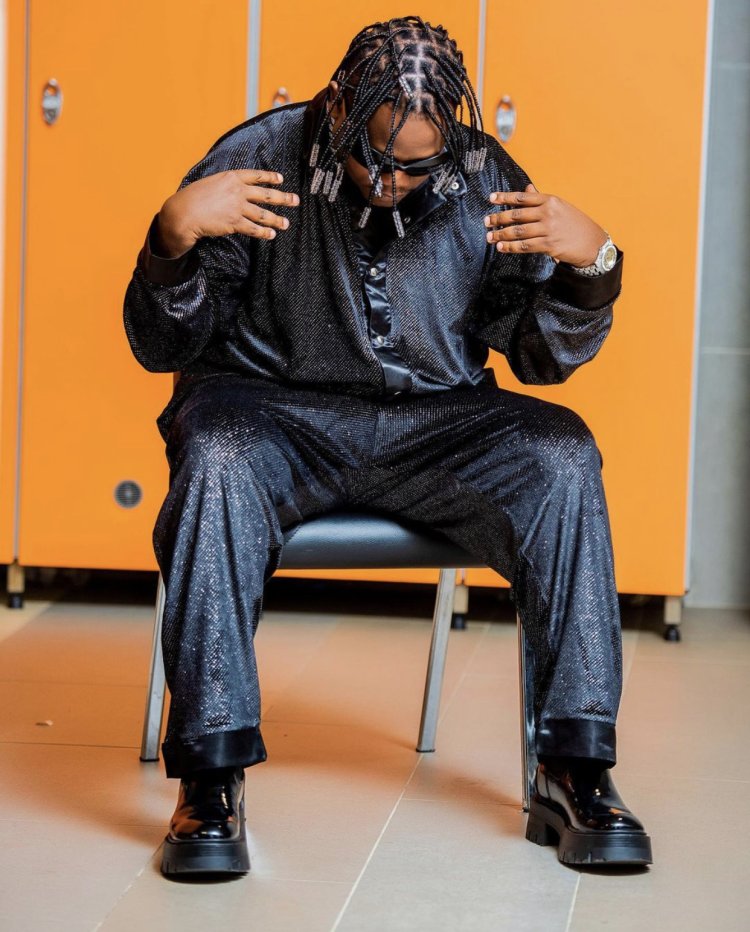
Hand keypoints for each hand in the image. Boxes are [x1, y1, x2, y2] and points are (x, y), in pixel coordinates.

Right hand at [157, 169, 299, 256]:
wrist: (184, 212)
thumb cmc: (192, 198)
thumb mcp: (210, 183)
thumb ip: (224, 185)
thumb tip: (233, 189)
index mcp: (231, 177)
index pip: (256, 176)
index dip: (270, 177)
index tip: (281, 179)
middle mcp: (237, 191)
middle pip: (265, 194)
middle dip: (283, 198)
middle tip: (295, 200)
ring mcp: (237, 207)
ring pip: (263, 214)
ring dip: (277, 219)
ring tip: (286, 223)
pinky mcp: (235, 223)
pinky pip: (254, 229)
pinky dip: (264, 232)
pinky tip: (272, 234)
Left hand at [484, 182, 607, 266]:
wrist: (592, 243)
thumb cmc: (575, 224)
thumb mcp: (560, 207)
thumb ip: (541, 199)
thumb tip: (527, 188)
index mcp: (550, 200)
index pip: (523, 197)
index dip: (505, 197)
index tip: (491, 198)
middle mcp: (548, 213)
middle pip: (517, 214)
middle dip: (499, 218)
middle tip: (486, 221)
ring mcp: (549, 229)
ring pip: (518, 231)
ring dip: (501, 234)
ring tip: (490, 237)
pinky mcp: (549, 245)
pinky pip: (525, 246)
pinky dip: (511, 247)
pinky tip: (501, 247)